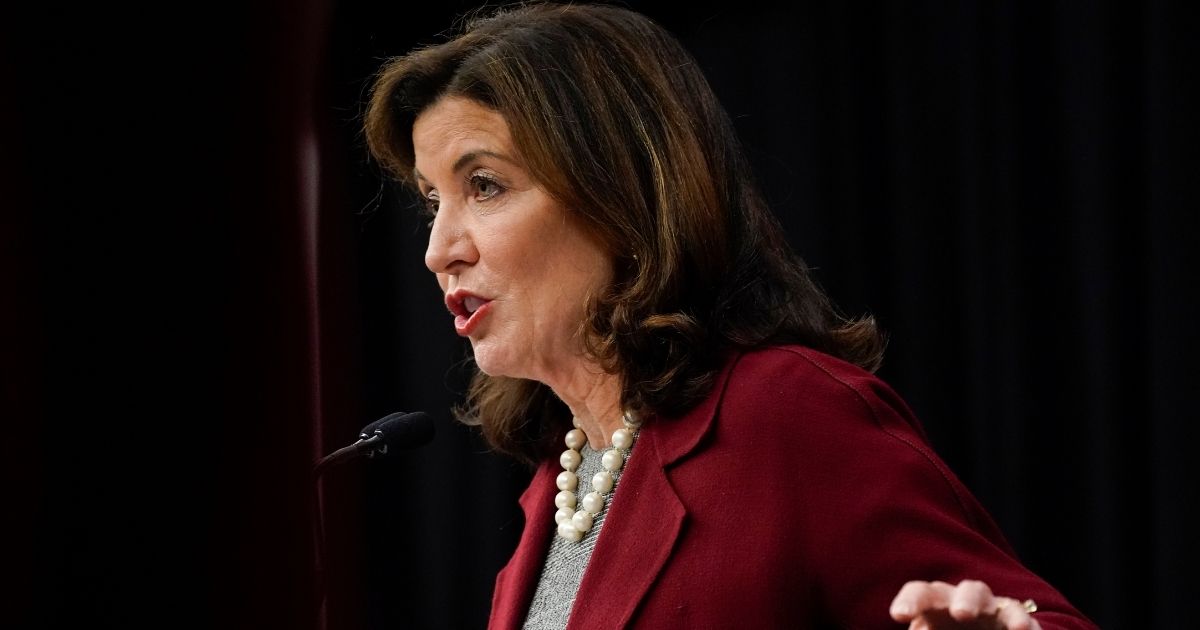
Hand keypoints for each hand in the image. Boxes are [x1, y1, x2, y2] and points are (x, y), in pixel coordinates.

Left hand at [889, 579, 1040, 629]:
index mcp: (935, 603)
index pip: (920, 592)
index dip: (910, 600)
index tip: (899, 616)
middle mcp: (963, 599)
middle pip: (964, 589)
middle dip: (965, 600)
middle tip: (961, 614)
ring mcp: (991, 608)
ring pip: (993, 598)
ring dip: (996, 609)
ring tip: (997, 621)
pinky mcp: (1014, 619)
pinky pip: (1019, 616)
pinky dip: (1023, 622)